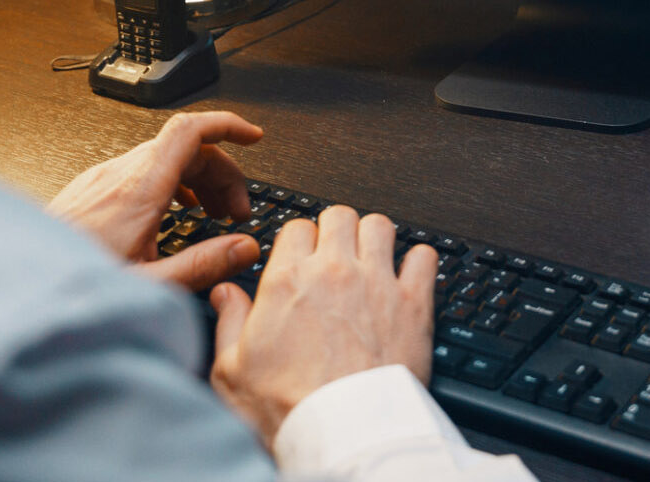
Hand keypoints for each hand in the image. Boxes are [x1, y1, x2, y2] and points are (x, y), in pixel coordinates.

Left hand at [46, 111, 264, 290]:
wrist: (15, 289)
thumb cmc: (70, 287)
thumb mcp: (149, 285)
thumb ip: (203, 265)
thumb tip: (244, 249)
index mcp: (139, 189)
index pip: (191, 131)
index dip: (229, 125)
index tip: (252, 137)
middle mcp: (117, 176)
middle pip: (185, 148)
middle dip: (222, 173)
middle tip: (236, 211)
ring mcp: (99, 181)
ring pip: (162, 159)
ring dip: (197, 180)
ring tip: (211, 215)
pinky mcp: (87, 192)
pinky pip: (139, 172)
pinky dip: (170, 185)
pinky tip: (172, 215)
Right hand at [208, 207, 438, 442]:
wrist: (341, 433)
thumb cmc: (289, 409)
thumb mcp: (232, 371)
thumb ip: (229, 323)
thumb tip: (225, 294)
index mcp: (288, 281)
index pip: (296, 226)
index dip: (300, 240)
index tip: (303, 255)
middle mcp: (334, 272)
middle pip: (340, 215)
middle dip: (336, 229)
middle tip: (337, 252)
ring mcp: (376, 283)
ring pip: (381, 225)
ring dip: (375, 237)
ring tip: (371, 258)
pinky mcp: (413, 303)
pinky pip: (424, 257)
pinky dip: (419, 261)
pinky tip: (409, 275)